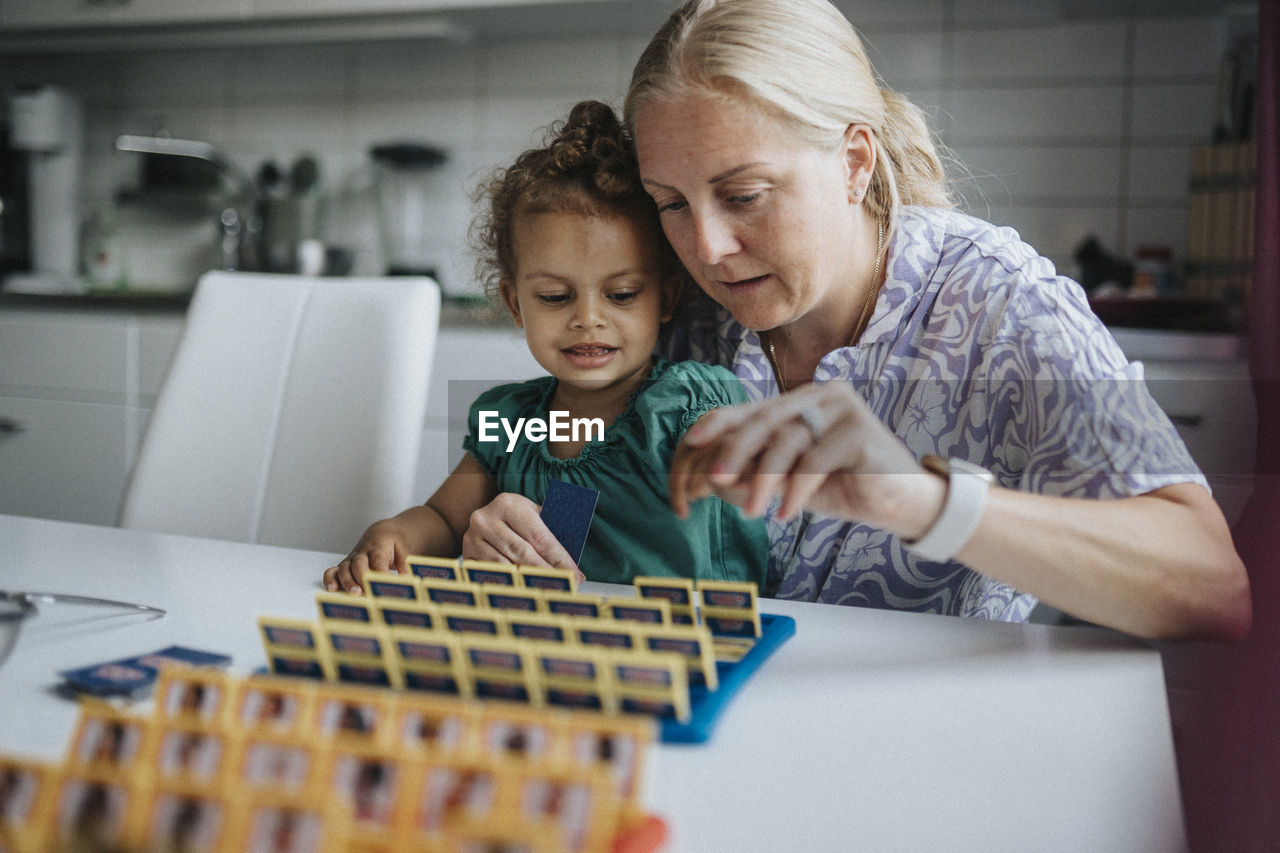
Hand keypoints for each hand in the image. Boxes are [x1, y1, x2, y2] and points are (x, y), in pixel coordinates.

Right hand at [323, 517, 411, 594]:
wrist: (381, 533)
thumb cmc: (393, 543)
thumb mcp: (403, 549)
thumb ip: (404, 563)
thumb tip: (405, 578)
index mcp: (378, 547)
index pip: (377, 561)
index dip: (380, 573)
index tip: (384, 585)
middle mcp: (362, 553)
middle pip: (358, 565)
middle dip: (360, 578)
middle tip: (366, 591)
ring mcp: (351, 560)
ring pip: (344, 569)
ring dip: (347, 582)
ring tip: (354, 593)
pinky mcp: (344, 566)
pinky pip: (333, 571)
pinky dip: (330, 579)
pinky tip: (333, 589)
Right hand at [462, 492, 583, 580]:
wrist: (484, 517)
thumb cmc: (516, 519)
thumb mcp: (532, 515)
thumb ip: (548, 533)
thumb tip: (573, 566)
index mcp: (509, 504)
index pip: (539, 536)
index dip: (558, 558)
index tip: (575, 575)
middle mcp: (486, 519)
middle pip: (523, 553)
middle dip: (547, 572)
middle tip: (564, 586)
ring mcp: (472, 538)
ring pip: (506, 567)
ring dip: (529, 581)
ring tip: (547, 591)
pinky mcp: (466, 555)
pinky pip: (491, 575)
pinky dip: (510, 584)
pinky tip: (524, 591)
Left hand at [670, 382, 942, 536]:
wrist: (899, 503)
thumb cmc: (840, 487)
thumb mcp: (788, 481)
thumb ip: (754, 472)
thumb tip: (708, 478)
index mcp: (798, 402)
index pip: (748, 410)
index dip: (718, 427)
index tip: (690, 448)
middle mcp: (819, 396)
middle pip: (764, 419)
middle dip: (734, 451)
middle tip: (713, 480)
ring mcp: (843, 409)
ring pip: (788, 439)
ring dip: (764, 479)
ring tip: (752, 511)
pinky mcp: (860, 432)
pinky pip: (816, 460)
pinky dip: (796, 490)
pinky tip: (786, 514)